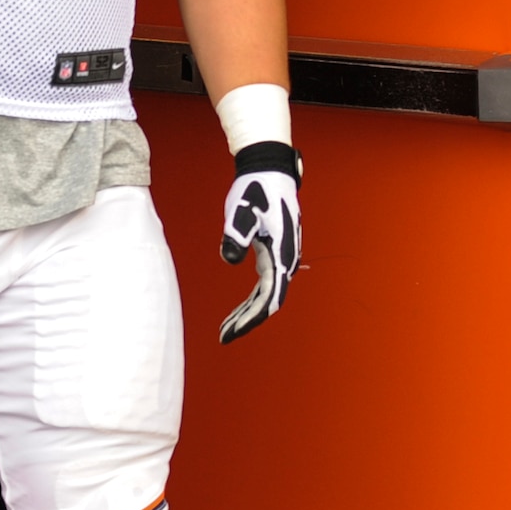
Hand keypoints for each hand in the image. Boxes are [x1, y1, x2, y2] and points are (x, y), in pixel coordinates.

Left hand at [219, 143, 300, 344]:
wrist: (269, 171)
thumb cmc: (255, 189)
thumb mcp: (242, 210)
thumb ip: (236, 234)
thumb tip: (230, 259)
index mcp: (282, 255)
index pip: (269, 299)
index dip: (251, 320)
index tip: (231, 333)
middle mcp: (287, 261)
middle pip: (268, 303)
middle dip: (246, 322)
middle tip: (223, 337)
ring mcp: (282, 258)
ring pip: (267, 296)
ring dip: (248, 313)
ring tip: (226, 328)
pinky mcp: (274, 253)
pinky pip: (265, 285)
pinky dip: (251, 300)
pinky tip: (239, 309)